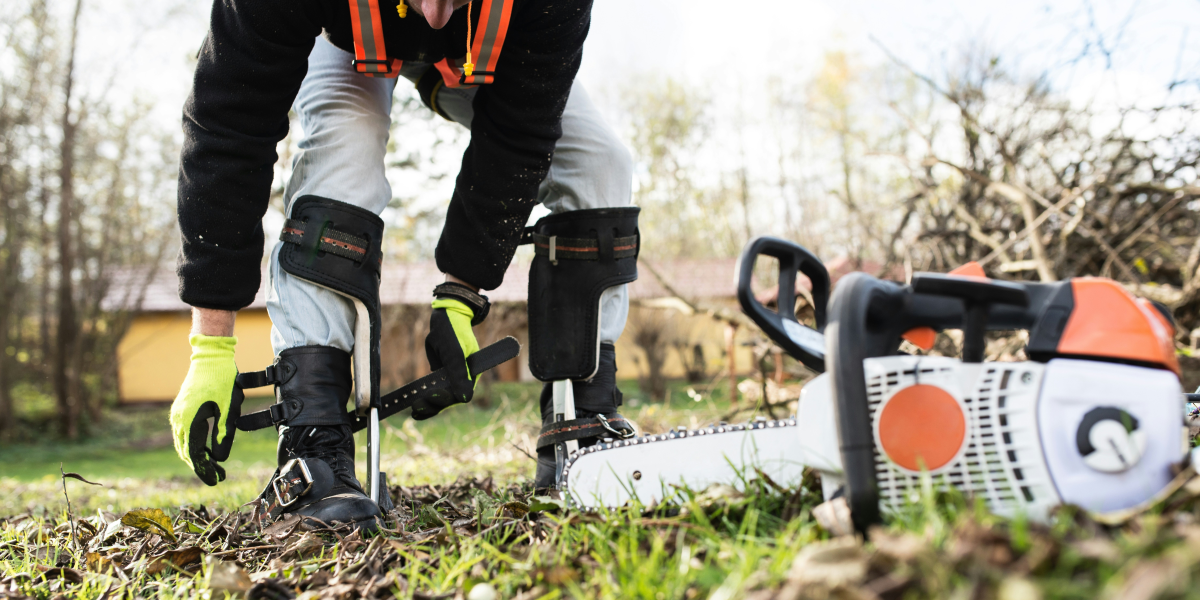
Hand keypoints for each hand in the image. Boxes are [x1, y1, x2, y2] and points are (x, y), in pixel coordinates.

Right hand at [169, 334, 242, 484]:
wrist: (210, 356)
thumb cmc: (223, 380)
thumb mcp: (229, 408)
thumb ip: (224, 433)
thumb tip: (220, 458)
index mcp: (190, 420)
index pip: (195, 454)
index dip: (205, 470)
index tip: (216, 481)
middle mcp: (179, 419)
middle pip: (187, 452)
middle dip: (203, 466)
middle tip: (219, 477)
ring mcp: (177, 414)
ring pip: (183, 444)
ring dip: (198, 457)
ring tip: (215, 467)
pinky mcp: (180, 410)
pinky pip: (183, 434)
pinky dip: (193, 446)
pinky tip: (206, 450)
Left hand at [415, 298, 479, 419]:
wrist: (444, 318)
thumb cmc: (454, 332)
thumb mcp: (455, 352)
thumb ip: (459, 375)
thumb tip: (465, 399)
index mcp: (471, 375)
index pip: (459, 394)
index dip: (444, 399)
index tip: (429, 396)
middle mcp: (463, 378)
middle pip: (449, 399)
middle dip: (433, 405)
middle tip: (416, 407)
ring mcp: (452, 377)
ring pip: (441, 397)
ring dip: (428, 406)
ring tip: (414, 412)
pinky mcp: (441, 374)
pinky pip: (434, 389)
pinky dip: (426, 398)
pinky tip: (415, 407)